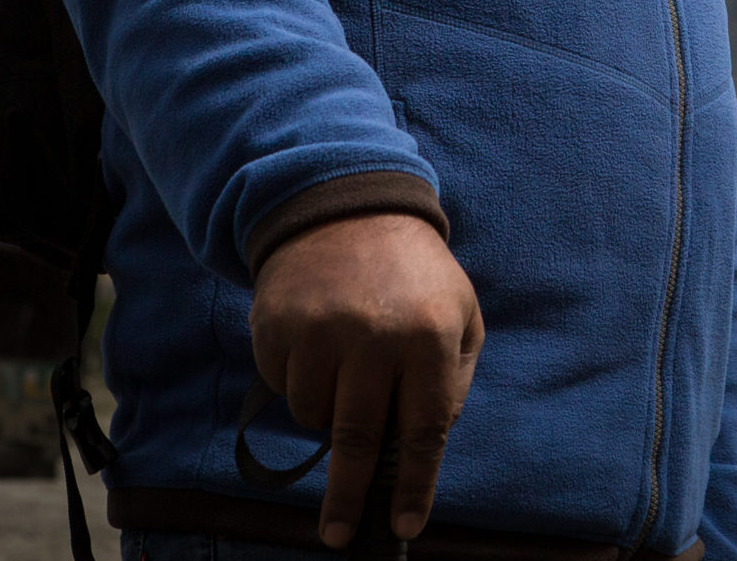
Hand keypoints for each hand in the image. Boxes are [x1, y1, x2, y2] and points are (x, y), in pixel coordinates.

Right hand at [250, 213, 483, 546]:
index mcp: (430, 334)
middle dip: (349, 498)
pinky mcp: (278, 328)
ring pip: (315, 418)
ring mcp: (320, 332)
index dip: (415, 485)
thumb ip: (454, 377)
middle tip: (341, 536)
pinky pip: (284, 389)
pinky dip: (301, 383)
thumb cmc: (413, 273)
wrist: (346, 208)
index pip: (424, 430)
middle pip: (359, 440)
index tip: (405, 525)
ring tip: (347, 369)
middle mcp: (374, 337)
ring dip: (329, 415)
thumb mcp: (459, 311)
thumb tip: (429, 441)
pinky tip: (318, 344)